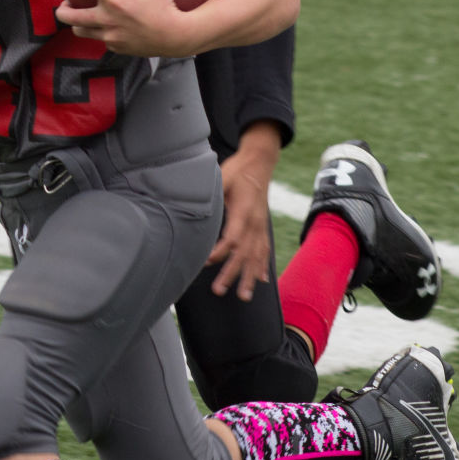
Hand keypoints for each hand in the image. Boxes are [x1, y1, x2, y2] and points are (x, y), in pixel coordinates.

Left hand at [54, 0, 193, 56]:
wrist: (175, 38)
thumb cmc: (166, 8)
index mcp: (114, 2)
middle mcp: (107, 20)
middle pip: (69, 17)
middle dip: (62, 9)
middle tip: (66, 2)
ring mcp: (110, 36)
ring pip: (80, 32)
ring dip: (77, 24)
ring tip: (80, 16)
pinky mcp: (116, 48)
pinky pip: (101, 40)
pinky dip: (99, 33)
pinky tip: (106, 27)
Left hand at [206, 152, 273, 300]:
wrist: (260, 163)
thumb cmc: (237, 170)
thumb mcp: (222, 176)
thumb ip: (212, 192)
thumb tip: (193, 202)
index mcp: (245, 210)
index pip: (233, 237)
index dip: (221, 251)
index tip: (206, 261)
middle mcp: (256, 222)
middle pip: (244, 253)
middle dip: (232, 273)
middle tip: (218, 290)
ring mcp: (262, 226)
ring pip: (256, 256)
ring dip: (249, 278)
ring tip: (243, 296)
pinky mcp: (263, 227)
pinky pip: (265, 250)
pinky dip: (262, 266)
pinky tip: (261, 281)